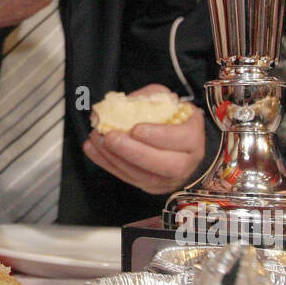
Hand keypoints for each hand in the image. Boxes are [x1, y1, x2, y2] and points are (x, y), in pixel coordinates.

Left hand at [83, 84, 205, 194]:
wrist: (176, 144)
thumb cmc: (170, 119)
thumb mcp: (166, 100)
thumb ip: (150, 98)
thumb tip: (124, 103)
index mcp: (193, 138)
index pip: (183, 140)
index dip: (159, 136)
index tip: (136, 128)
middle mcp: (185, 163)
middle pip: (165, 166)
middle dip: (134, 152)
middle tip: (110, 136)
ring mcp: (167, 179)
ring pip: (143, 176)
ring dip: (115, 158)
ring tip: (97, 139)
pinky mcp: (149, 186)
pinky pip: (128, 179)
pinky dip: (107, 164)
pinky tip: (92, 149)